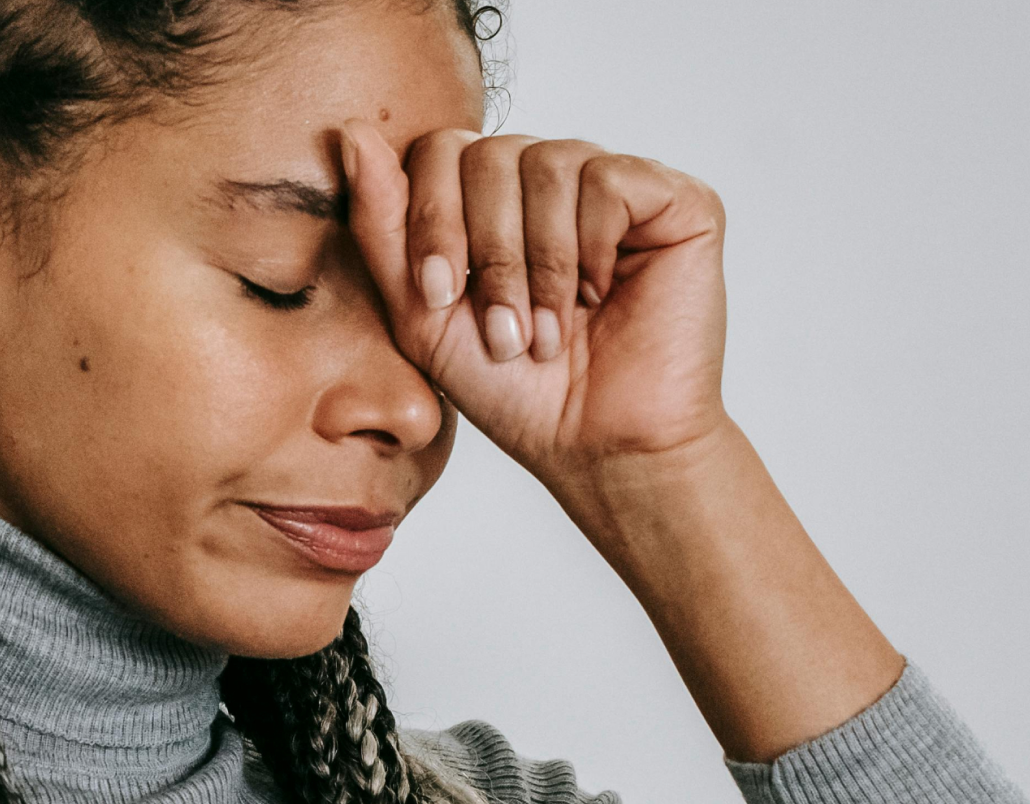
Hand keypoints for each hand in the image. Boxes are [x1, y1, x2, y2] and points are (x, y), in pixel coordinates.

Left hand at [335, 121, 730, 509]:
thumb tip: (352, 133)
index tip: (441, 298)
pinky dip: (592, 247)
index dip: (431, 220)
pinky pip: (610, 178)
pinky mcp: (676, 199)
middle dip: (486, 252)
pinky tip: (602, 293)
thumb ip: (383, 224)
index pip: (440, 150)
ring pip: (549, 164)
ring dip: (539, 264)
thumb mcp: (422, 310)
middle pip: (488, 154)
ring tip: (548, 331)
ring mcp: (613, 184)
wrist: (595, 444)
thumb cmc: (511, 388)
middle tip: (504, 331)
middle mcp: (551, 179)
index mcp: (490, 198)